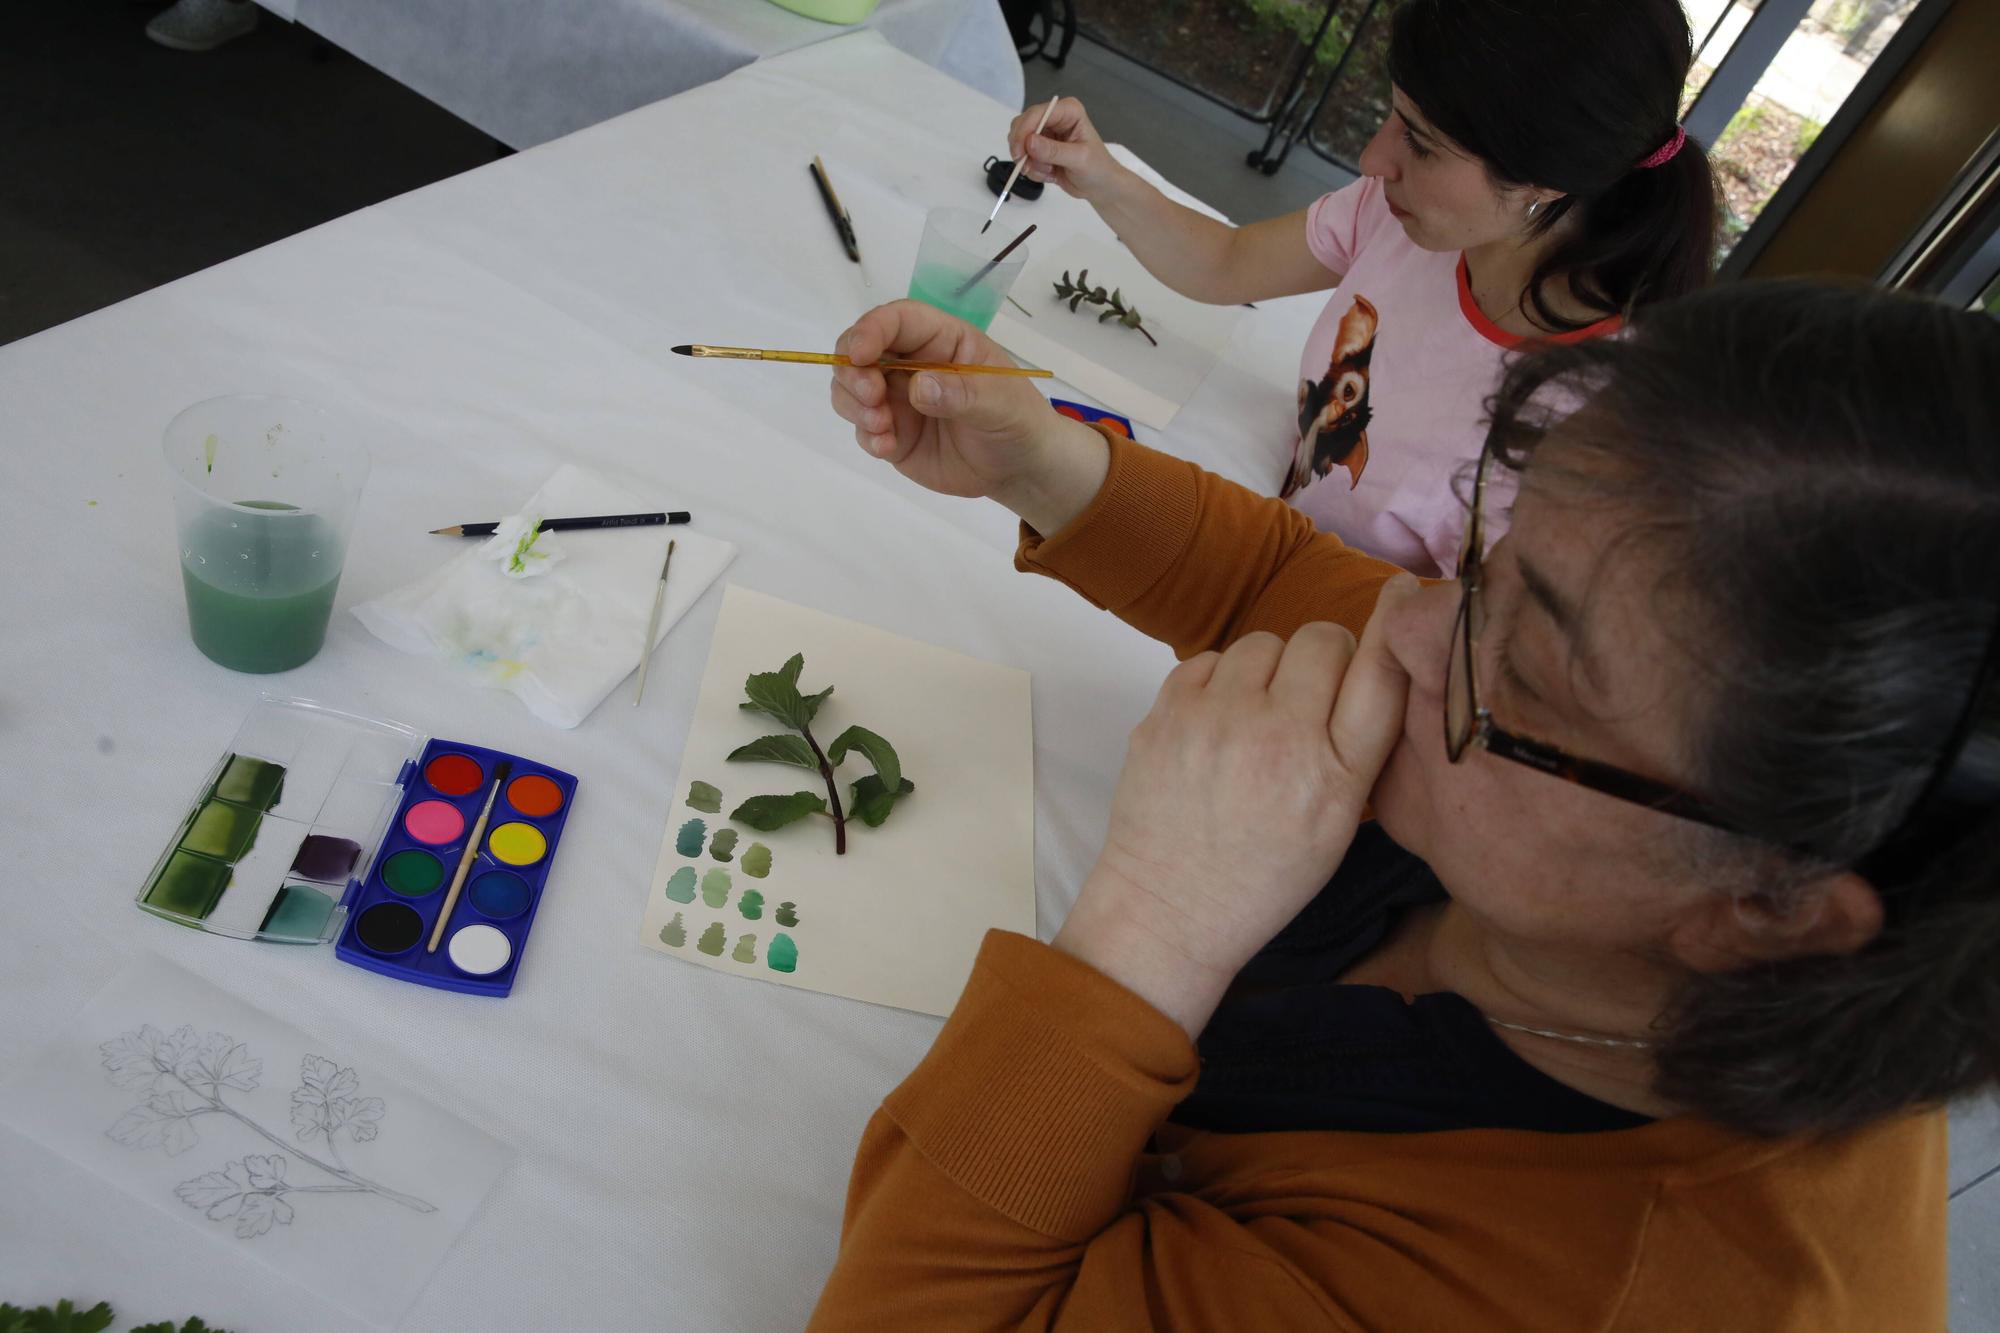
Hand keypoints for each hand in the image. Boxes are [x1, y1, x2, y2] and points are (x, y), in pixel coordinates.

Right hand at [830, 300, 1108, 532]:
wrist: (1019, 469)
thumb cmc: (1017, 421)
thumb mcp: (1001, 404)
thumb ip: (962, 394)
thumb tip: (918, 388)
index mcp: (941, 340)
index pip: (897, 320)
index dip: (871, 330)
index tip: (860, 354)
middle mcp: (911, 364)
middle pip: (859, 351)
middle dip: (853, 371)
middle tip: (872, 398)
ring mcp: (898, 400)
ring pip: (851, 389)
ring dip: (854, 405)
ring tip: (883, 429)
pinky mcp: (892, 433)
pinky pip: (862, 429)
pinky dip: (866, 436)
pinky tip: (889, 448)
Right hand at [1006, 97, 1123, 200]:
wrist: (1100, 186)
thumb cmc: (1098, 168)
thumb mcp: (1078, 159)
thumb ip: (1053, 150)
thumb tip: (1029, 142)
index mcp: (1068, 111)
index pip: (1036, 114)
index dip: (1024, 131)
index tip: (1019, 152)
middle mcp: (1055, 118)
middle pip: (1022, 125)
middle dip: (1023, 149)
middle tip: (1028, 167)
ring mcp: (1046, 133)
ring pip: (1020, 142)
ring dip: (1030, 162)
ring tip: (1050, 171)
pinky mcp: (1040, 148)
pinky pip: (1024, 157)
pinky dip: (1033, 169)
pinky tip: (1050, 174)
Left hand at [1054, 580, 1418, 1035]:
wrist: (1171, 908)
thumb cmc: (1264, 874)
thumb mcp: (1339, 824)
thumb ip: (1363, 746)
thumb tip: (1380, 660)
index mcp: (1335, 776)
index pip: (1382, 673)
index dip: (1394, 628)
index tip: (1401, 598)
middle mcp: (1279, 737)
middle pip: (1322, 639)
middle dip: (1324, 659)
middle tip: (1309, 699)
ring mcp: (1216, 720)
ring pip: (1263, 641)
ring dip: (1268, 669)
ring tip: (1258, 716)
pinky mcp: (1165, 715)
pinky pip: (1208, 658)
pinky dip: (1219, 681)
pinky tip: (1219, 723)